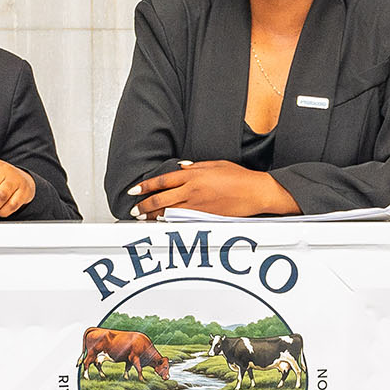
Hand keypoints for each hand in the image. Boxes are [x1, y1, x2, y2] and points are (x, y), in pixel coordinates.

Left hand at [127, 161, 298, 218]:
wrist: (256, 192)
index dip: (146, 186)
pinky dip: (170, 223)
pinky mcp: (205, 217)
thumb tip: (181, 169)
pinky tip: (162, 224)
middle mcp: (193, 190)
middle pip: (161, 199)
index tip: (134, 191)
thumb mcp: (215, 165)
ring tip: (144, 219)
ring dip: (154, 216)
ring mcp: (198, 206)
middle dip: (145, 206)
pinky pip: (182, 220)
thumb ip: (195, 167)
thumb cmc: (239, 177)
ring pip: (169, 212)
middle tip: (135, 210)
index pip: (162, 180)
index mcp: (194, 175)